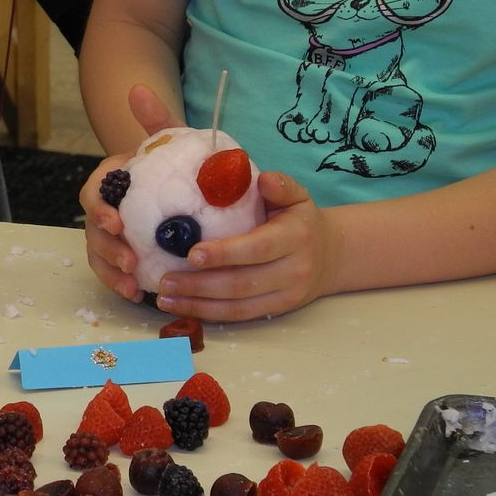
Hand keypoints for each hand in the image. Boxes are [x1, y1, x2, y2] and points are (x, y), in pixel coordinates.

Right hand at [81, 84, 183, 302]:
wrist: (180, 184)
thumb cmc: (172, 162)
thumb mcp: (168, 139)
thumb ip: (155, 118)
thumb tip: (138, 89)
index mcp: (109, 182)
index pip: (93, 194)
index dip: (99, 209)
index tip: (116, 222)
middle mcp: (103, 210)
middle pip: (92, 232)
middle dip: (106, 249)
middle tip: (130, 261)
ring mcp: (110, 236)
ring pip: (99, 256)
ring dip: (111, 272)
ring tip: (132, 285)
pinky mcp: (122, 256)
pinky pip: (114, 273)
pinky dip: (122, 284)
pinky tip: (141, 295)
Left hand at [154, 172, 341, 321]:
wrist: (331, 255)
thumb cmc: (301, 219)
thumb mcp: (298, 196)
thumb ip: (280, 185)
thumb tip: (262, 179)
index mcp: (295, 237)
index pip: (257, 248)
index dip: (225, 253)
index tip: (192, 254)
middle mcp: (293, 270)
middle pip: (242, 282)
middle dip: (200, 284)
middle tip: (165, 280)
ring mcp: (286, 295)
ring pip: (238, 305)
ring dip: (198, 304)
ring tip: (165, 298)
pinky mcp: (277, 311)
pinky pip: (240, 316)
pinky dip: (209, 314)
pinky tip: (183, 307)